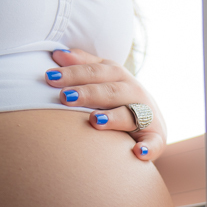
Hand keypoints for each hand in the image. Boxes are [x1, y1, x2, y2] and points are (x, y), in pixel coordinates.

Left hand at [45, 48, 168, 161]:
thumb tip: (57, 54)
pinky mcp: (156, 137)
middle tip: (65, 97)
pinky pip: (153, 143)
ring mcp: (147, 115)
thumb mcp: (104, 77)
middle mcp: (134, 93)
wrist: (153, 123)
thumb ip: (84, 65)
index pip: (96, 72)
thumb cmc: (119, 99)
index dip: (74, 73)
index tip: (50, 77)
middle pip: (111, 91)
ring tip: (94, 120)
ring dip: (114, 118)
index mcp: (119, 76)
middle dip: (88, 93)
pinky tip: (138, 152)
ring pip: (131, 114)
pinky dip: (148, 147)